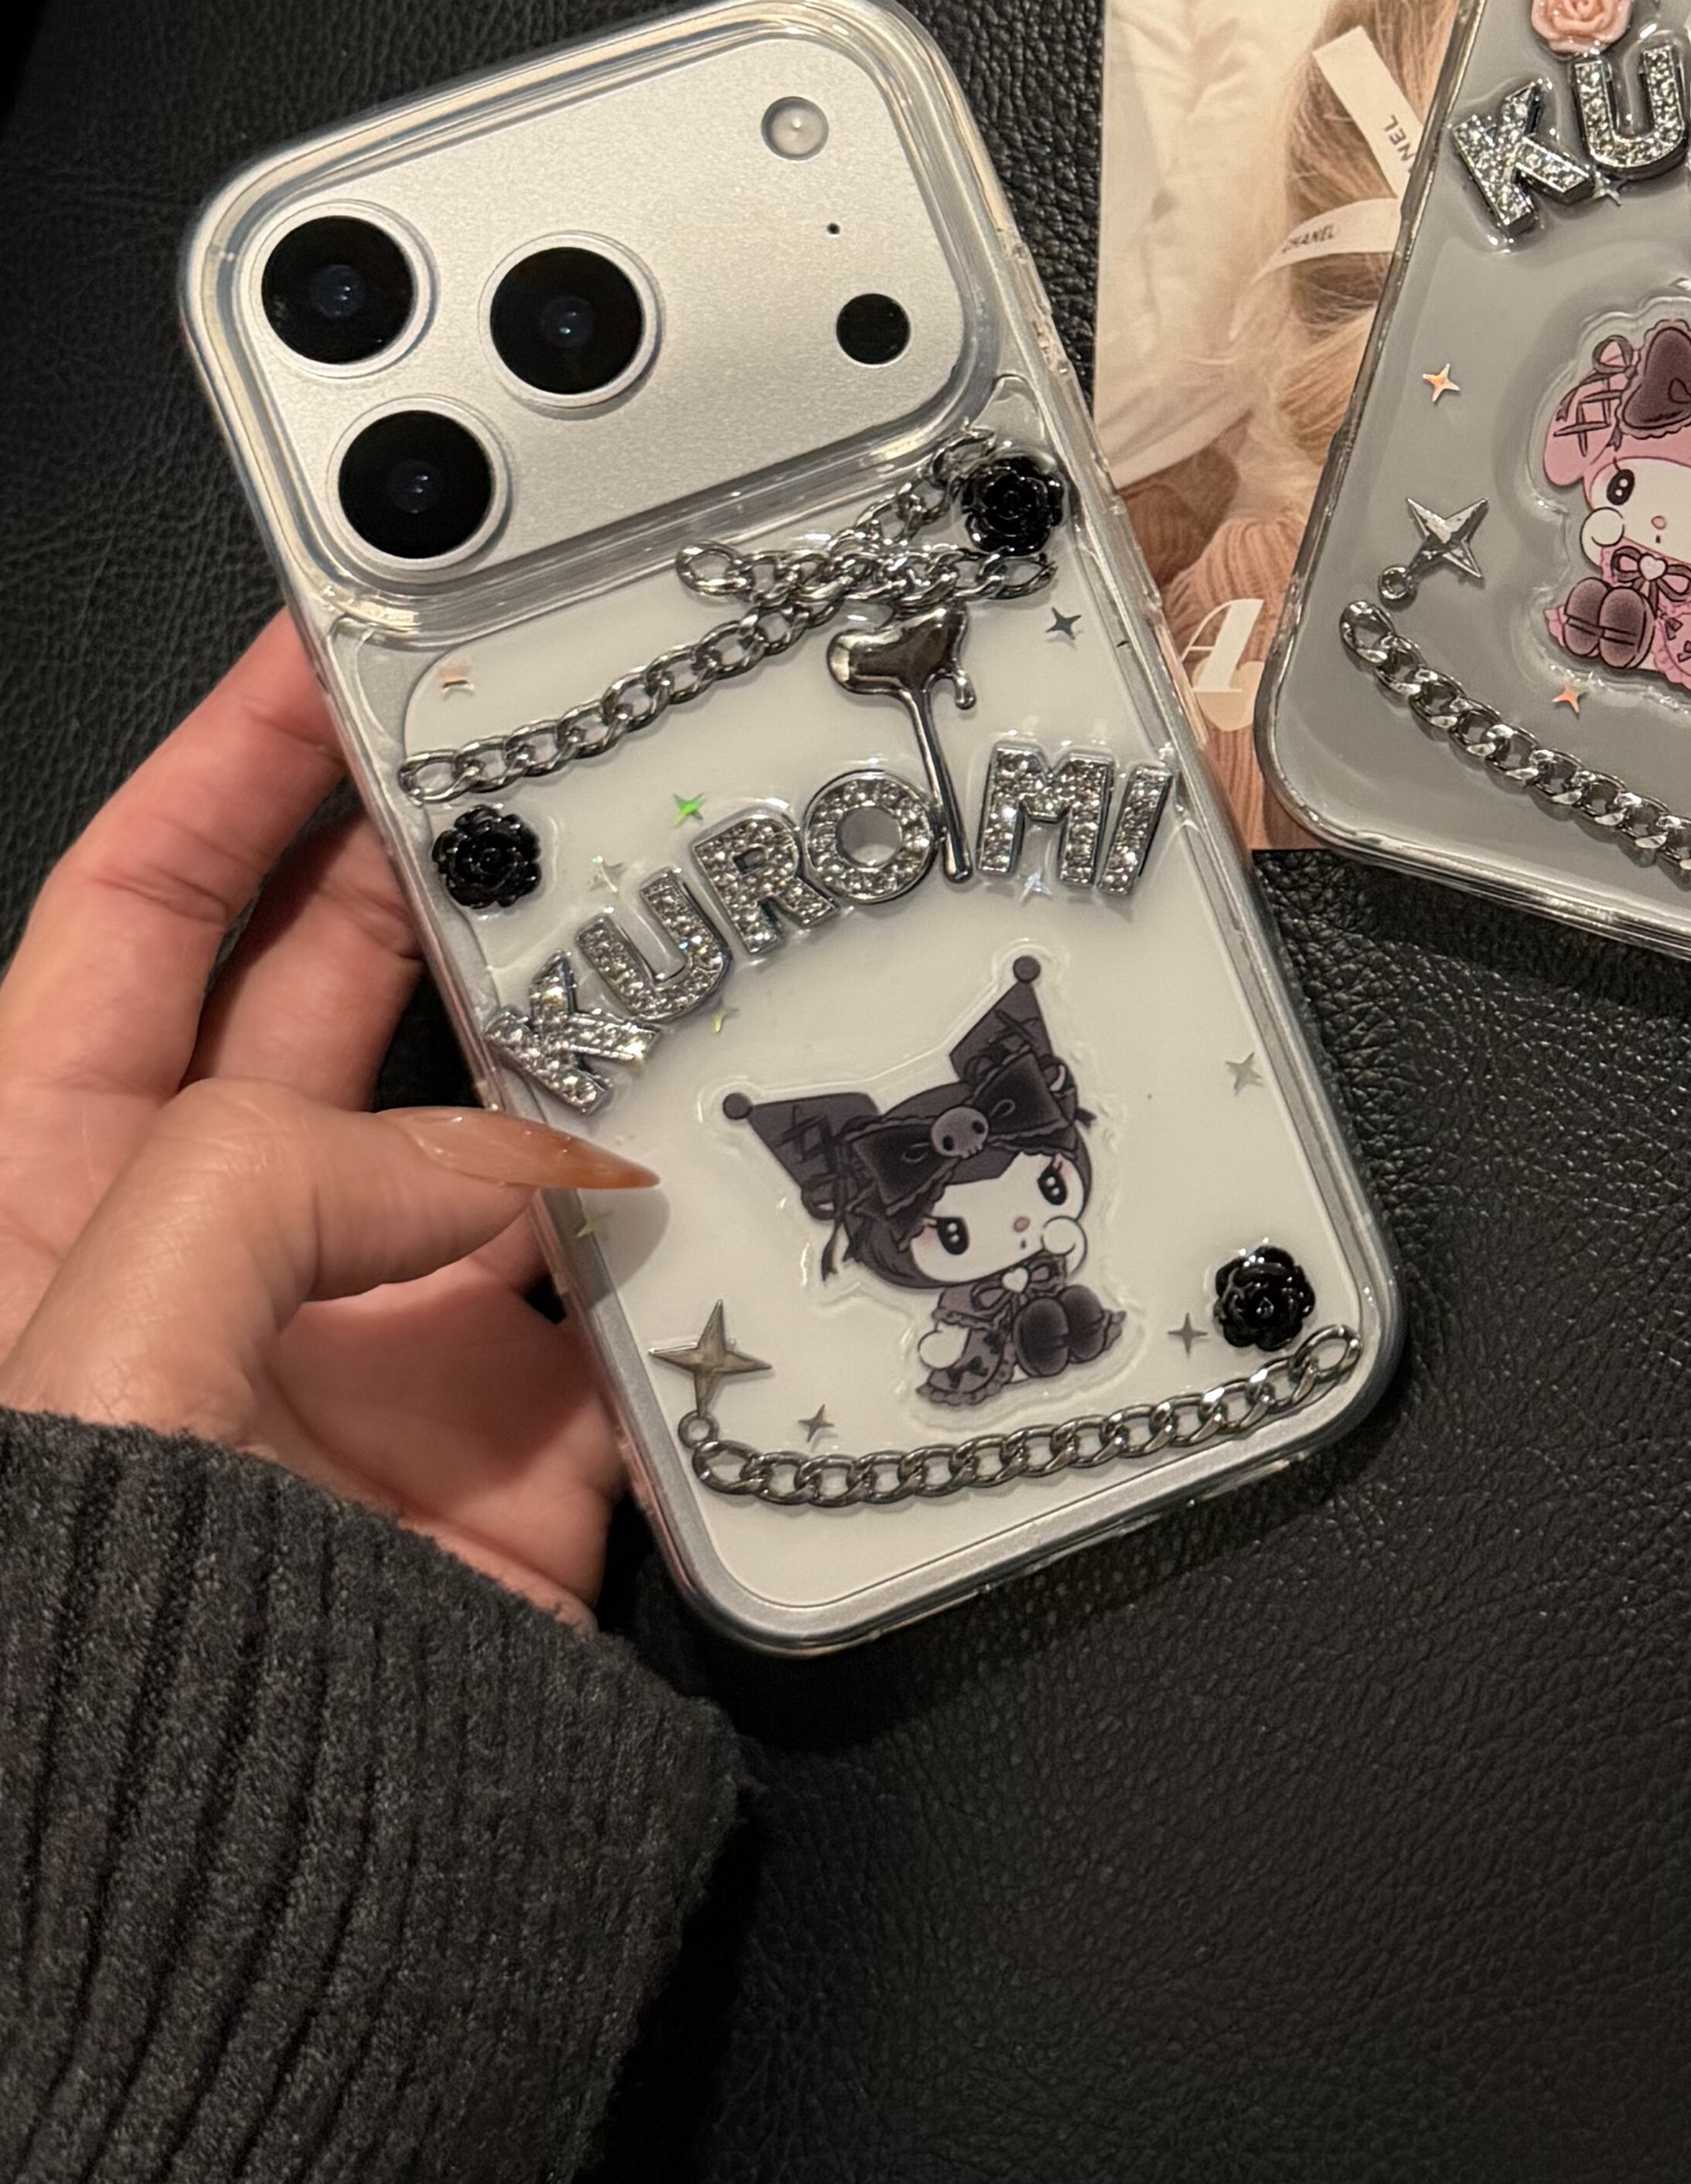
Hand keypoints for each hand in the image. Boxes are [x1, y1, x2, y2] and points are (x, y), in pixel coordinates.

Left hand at [0, 618, 654, 1623]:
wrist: (219, 1925)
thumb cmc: (65, 1674)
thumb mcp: (108, 1360)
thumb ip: (281, 1186)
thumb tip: (515, 1148)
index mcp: (51, 1202)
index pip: (137, 922)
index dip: (227, 774)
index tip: (319, 651)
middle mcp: (223, 1251)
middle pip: (332, 988)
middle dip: (424, 860)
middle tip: (531, 747)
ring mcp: (376, 1342)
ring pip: (511, 1122)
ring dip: (589, 1032)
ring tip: (664, 925)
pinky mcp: (521, 1446)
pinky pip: (635, 1298)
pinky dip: (695, 1233)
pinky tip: (736, 1153)